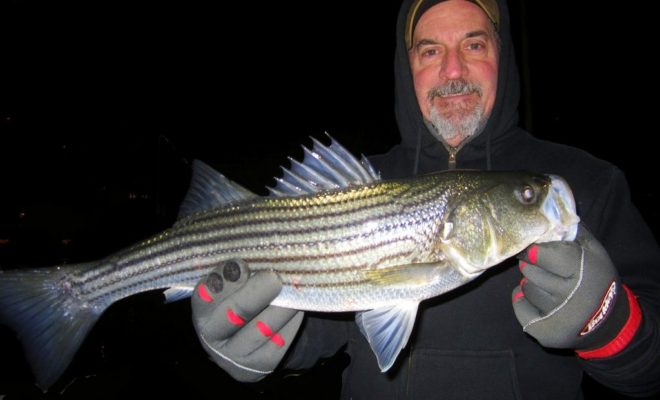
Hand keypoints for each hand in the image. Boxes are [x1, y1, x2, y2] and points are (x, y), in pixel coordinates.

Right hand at [191, 259, 303, 381]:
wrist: (249, 335)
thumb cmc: (241, 295)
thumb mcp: (233, 282)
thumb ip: (238, 270)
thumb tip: (259, 248)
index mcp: (202, 311)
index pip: (204, 297)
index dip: (222, 281)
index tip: (240, 264)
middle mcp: (213, 337)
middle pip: (234, 314)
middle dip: (255, 294)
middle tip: (274, 277)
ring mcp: (237, 355)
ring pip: (262, 329)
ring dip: (281, 306)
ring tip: (294, 288)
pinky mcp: (262, 364)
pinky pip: (280, 342)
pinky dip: (292, 321)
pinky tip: (298, 305)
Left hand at [512, 224, 638, 354]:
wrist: (608, 322)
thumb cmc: (597, 280)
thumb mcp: (594, 252)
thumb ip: (571, 233)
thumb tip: (547, 213)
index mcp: (581, 271)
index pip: (539, 254)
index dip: (535, 251)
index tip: (535, 250)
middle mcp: (569, 296)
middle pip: (529, 271)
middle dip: (533, 267)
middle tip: (544, 269)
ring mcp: (555, 317)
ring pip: (525, 288)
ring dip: (531, 284)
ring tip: (548, 286)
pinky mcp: (544, 333)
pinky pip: (520, 308)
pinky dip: (523, 301)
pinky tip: (537, 300)